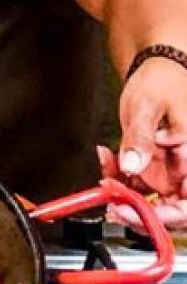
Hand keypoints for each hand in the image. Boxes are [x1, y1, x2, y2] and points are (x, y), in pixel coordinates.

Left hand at [98, 56, 186, 222]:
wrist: (157, 67)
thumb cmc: (163, 80)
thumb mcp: (148, 104)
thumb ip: (141, 137)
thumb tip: (132, 167)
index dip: (169, 217)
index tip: (138, 212)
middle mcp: (186, 171)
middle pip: (173, 211)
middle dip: (142, 214)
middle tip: (115, 204)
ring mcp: (169, 171)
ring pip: (152, 202)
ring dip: (126, 197)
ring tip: (105, 180)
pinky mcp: (152, 167)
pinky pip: (136, 185)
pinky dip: (118, 178)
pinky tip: (106, 159)